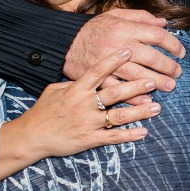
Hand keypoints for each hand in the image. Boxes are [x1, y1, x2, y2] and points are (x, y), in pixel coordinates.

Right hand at [0, 51, 162, 180]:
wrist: (32, 136)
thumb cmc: (44, 110)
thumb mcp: (55, 89)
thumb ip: (74, 81)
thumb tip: (89, 72)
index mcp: (76, 89)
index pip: (97, 71)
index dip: (113, 60)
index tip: (128, 50)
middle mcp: (84, 104)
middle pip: (115, 92)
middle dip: (136, 86)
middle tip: (154, 81)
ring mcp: (88, 122)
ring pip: (119, 115)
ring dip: (140, 111)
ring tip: (157, 106)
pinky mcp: (89, 139)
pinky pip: (113, 137)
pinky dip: (129, 135)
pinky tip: (144, 132)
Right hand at [64, 8, 183, 92]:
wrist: (63, 44)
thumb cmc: (92, 30)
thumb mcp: (114, 15)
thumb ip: (140, 17)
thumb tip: (163, 22)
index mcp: (123, 28)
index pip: (156, 35)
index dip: (173, 44)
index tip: (180, 52)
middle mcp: (117, 46)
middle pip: (150, 57)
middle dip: (168, 66)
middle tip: (177, 73)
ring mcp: (107, 65)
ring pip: (137, 76)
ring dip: (156, 83)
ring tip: (169, 86)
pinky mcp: (98, 79)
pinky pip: (118, 91)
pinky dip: (133, 98)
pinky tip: (147, 100)